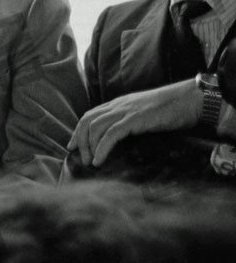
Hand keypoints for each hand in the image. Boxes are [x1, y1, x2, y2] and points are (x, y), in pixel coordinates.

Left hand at [68, 80, 199, 165]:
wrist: (189, 99)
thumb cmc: (171, 108)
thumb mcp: (144, 113)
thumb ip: (130, 120)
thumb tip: (121, 137)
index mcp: (118, 104)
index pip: (90, 115)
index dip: (78, 130)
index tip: (73, 145)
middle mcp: (117, 105)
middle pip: (87, 121)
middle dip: (80, 140)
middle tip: (80, 158)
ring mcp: (125, 111)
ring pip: (95, 127)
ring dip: (89, 147)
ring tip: (91, 163)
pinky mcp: (134, 119)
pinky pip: (111, 134)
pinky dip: (102, 148)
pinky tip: (99, 160)